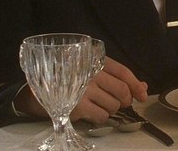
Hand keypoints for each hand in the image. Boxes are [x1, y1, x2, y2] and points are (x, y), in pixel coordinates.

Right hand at [13, 56, 148, 122]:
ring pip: (113, 105)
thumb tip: (143, 87)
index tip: (143, 95)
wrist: (34, 92)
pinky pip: (102, 116)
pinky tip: (90, 112)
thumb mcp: (91, 72)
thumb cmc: (67, 80)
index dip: (136, 85)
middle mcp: (90, 73)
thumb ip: (117, 78)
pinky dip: (100, 117)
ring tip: (98, 105)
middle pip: (122, 91)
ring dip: (110, 109)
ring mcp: (84, 89)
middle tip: (118, 103)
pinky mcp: (77, 106)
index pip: (123, 72)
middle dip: (124, 100)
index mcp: (95, 61)